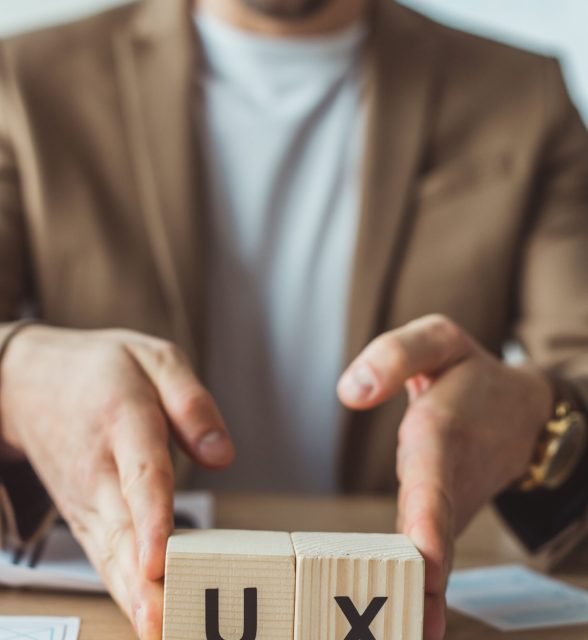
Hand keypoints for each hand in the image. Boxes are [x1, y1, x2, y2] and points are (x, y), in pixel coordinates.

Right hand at [0, 326, 233, 638]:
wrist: (32, 383)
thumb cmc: (103, 370)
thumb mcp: (155, 358)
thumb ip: (191, 402)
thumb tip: (222, 455)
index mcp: (123, 420)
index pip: (141, 474)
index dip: (152, 518)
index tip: (160, 558)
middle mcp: (100, 467)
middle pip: (122, 528)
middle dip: (143, 580)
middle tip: (164, 622)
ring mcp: (87, 496)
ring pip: (109, 553)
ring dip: (132, 596)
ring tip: (158, 630)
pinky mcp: (85, 514)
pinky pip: (104, 555)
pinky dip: (122, 588)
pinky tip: (147, 616)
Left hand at [337, 314, 552, 639]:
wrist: (520, 413)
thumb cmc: (469, 375)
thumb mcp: (438, 341)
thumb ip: (396, 356)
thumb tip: (350, 392)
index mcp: (444, 432)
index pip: (433, 477)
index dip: (429, 519)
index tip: (424, 560)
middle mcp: (448, 477)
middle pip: (433, 531)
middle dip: (424, 578)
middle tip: (412, 630)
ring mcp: (449, 502)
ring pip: (434, 552)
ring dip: (423, 597)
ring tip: (409, 637)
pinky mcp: (444, 514)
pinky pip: (431, 551)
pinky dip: (424, 589)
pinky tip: (414, 625)